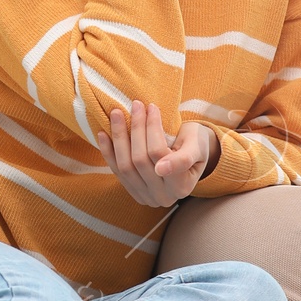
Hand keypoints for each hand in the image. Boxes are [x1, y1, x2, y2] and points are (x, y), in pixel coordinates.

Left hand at [96, 100, 216, 207]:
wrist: (189, 157)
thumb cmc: (195, 145)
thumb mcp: (197, 146)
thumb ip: (183, 158)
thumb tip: (160, 168)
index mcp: (182, 186)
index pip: (159, 153)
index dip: (152, 128)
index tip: (151, 106)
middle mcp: (163, 196)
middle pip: (140, 159)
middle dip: (136, 128)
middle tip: (135, 104)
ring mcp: (145, 196)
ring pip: (125, 166)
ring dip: (119, 137)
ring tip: (117, 113)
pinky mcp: (132, 191)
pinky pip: (116, 171)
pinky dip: (107, 152)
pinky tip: (103, 133)